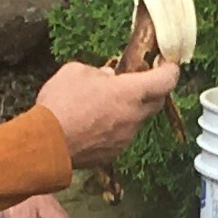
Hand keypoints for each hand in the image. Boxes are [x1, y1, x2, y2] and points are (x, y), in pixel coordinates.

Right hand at [35, 57, 181, 170]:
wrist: (46, 145)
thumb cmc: (60, 103)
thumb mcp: (76, 72)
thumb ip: (98, 72)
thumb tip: (107, 77)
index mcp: (129, 92)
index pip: (166, 80)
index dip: (171, 70)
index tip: (167, 63)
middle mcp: (133, 117)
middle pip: (157, 102)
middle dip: (153, 90)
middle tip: (140, 80)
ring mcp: (125, 138)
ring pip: (138, 119)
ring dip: (130, 109)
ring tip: (107, 102)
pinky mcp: (113, 153)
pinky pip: (122, 135)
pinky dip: (116, 126)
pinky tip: (96, 122)